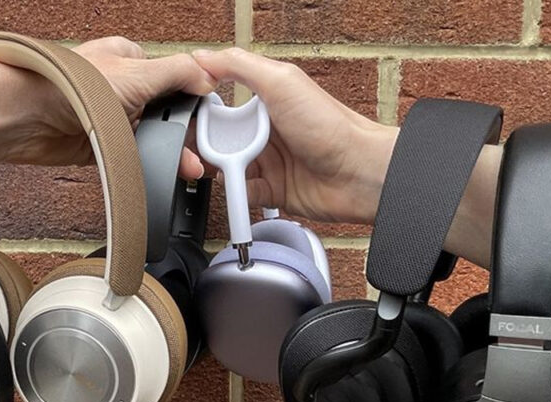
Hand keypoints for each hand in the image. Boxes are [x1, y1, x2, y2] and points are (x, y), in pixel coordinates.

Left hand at [0, 36, 215, 178]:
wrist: (28, 117)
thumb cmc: (71, 85)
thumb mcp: (138, 71)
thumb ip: (179, 72)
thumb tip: (210, 77)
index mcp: (132, 60)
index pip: (176, 77)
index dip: (195, 99)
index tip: (213, 121)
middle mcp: (122, 87)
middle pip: (166, 112)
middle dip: (186, 133)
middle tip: (205, 151)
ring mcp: (112, 117)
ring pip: (152, 137)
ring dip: (171, 152)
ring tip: (191, 168)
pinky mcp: (101, 144)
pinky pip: (133, 157)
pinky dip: (149, 165)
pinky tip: (165, 172)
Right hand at [193, 48, 397, 223]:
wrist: (359, 173)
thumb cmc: (331, 126)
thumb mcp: (282, 81)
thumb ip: (239, 66)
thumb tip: (203, 57)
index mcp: (264, 102)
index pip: (220, 106)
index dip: (202, 113)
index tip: (190, 119)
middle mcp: (265, 132)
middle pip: (219, 140)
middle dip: (204, 146)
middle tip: (199, 151)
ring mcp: (269, 163)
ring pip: (227, 168)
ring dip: (218, 171)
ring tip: (220, 170)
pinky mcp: (274, 191)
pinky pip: (243, 194)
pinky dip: (236, 195)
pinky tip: (239, 190)